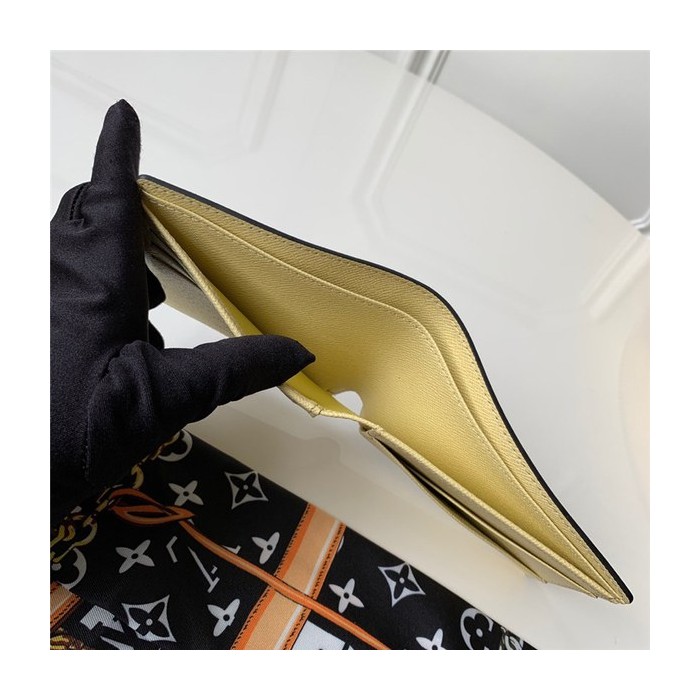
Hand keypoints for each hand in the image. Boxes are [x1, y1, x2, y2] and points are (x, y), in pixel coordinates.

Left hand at [50, 100, 313, 526]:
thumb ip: (235, 369)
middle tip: (147, 217)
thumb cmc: (73, 435)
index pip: (107, 201)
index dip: (118, 155)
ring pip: (63, 248)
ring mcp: (37, 305)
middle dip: (110, 203)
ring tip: (142, 288)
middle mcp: (51, 284)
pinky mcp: (31, 329)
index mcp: (90, 286)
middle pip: (76, 213)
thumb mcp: (167, 398)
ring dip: (102, 250)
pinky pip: (56, 284)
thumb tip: (294, 353)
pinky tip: (118, 334)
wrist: (16, 481)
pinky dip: (90, 288)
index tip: (125, 117)